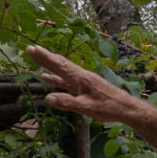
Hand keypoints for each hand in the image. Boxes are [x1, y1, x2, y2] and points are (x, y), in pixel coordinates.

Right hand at [27, 44, 156, 130]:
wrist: (127, 108)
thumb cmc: (108, 108)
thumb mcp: (86, 108)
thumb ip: (67, 103)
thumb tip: (48, 98)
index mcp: (80, 78)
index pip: (58, 65)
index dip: (44, 57)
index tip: (31, 48)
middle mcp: (81, 76)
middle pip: (59, 63)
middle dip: (44, 56)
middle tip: (30, 48)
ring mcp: (83, 81)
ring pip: (62, 70)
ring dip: (49, 65)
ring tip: (37, 58)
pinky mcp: (85, 87)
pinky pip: (66, 80)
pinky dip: (56, 78)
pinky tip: (47, 78)